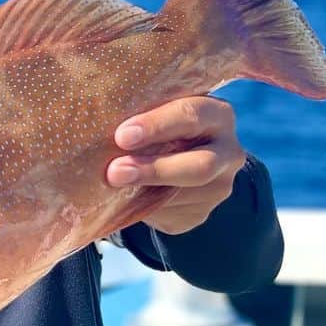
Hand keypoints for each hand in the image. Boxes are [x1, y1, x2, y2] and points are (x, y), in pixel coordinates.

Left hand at [106, 96, 245, 235]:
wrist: (176, 160)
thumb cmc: (157, 124)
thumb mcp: (156, 110)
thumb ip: (141, 112)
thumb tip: (97, 120)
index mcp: (217, 114)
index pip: (192, 115)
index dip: (157, 126)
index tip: (122, 136)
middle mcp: (228, 151)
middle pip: (200, 165)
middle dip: (154, 169)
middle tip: (115, 171)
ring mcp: (219, 186)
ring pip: (184, 195)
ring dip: (144, 192)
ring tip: (112, 185)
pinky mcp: (201, 213)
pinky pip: (171, 214)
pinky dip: (144, 207)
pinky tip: (123, 199)